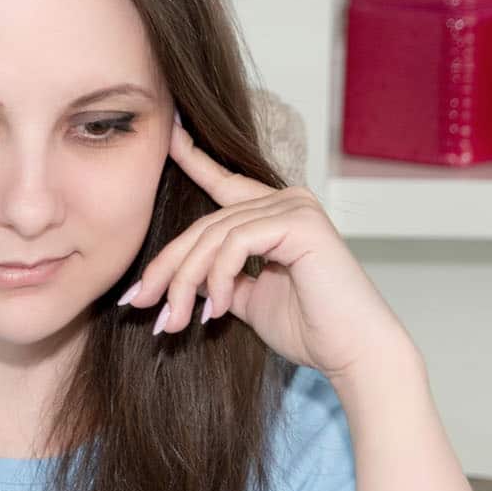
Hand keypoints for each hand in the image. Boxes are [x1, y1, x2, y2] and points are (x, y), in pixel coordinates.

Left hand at [118, 115, 419, 388]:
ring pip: (213, 236)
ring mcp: (294, 207)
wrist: (353, 353)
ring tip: (175, 322)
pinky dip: (218, 278)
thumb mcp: (248, 300)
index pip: (224, 183)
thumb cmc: (310, 330)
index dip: (194, 160)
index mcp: (276, 214)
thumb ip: (218, 280)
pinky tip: (216, 310)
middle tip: (138, 304)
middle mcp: (286, 200)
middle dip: (166, 267)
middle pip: (205, 225)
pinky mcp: (300, 222)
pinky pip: (236, 243)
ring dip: (185, 282)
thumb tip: (179, 278)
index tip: (169, 137)